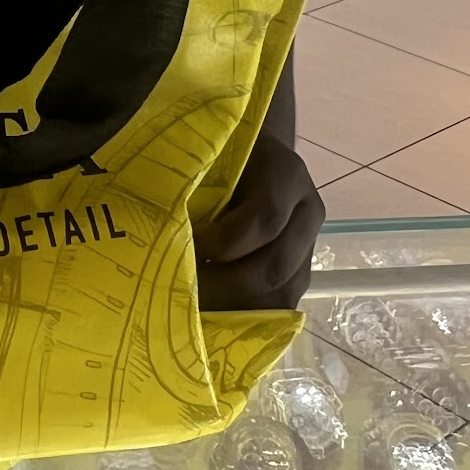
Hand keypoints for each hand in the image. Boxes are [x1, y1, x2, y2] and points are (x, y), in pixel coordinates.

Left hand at [194, 133, 323, 311]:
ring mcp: (308, 246)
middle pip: (276, 266)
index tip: (188, 245)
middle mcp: (307, 212)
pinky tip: (213, 313)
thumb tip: (161, 230)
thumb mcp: (209, 156)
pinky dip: (246, 315)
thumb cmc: (220, 154)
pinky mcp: (300, 272)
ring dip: (236, 308)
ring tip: (196, 307)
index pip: (265, 219)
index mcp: (286, 174)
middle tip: (183, 292)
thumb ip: (194, 185)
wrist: (251, 155)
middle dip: (225, 287)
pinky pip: (280, 305)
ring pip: (283, 295)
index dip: (225, 242)